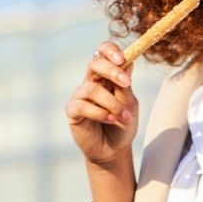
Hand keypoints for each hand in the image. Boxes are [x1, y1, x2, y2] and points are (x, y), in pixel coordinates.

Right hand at [65, 41, 139, 165]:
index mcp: (107, 75)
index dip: (110, 51)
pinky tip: (110, 120)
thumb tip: (128, 62)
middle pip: (95, 63)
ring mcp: (81, 95)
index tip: (123, 59)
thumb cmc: (123, 123)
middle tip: (126, 83)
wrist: (114, 150)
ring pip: (92, 89)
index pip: (103, 53)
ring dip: (112, 103)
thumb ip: (125, 86)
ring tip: (123, 117)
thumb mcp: (130, 103)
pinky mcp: (72, 111)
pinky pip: (83, 105)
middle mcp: (92, 81)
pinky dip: (100, 113)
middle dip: (112, 71)